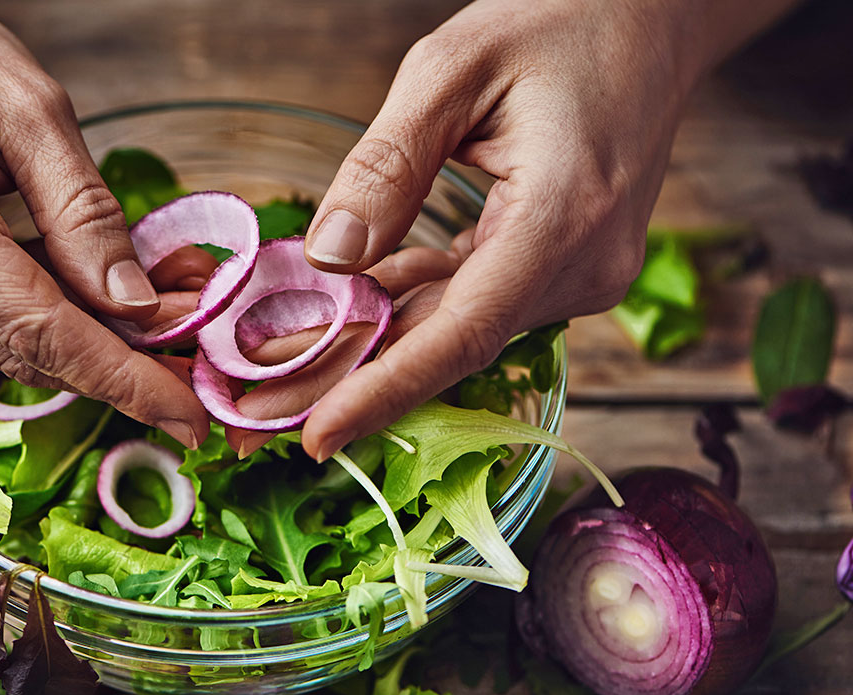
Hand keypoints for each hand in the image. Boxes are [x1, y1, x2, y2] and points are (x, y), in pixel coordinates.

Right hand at [0, 0, 207, 446]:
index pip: (42, 332)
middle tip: (193, 342)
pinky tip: (86, 287)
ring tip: (156, 308)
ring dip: (82, 337)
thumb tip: (137, 308)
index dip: (124, 382)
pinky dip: (38, 313)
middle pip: (25, 350)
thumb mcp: (30, 107)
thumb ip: (85, 214)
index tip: (189, 419)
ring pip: (2, 344)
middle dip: (117, 359)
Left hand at [298, 0, 722, 459]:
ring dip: (374, 343)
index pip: (461, 335)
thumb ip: (386, 166)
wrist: (652, 20)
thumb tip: (330, 256)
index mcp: (560, 220)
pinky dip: (412, 304)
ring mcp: (582, 274)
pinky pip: (476, 299)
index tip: (316, 437)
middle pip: (449, 345)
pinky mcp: (566, 266)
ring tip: (283, 357)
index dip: (383, 394)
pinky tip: (352, 306)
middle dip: (350, 377)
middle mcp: (582, 267)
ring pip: (457, 328)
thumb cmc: (561, 22)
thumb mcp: (451, 70)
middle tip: (259, 409)